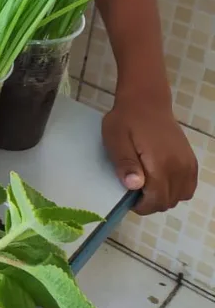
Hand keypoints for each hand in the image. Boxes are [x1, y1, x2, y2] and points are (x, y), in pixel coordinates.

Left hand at [102, 90, 196, 214]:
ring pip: (180, 196)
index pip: (156, 199)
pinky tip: (160, 179)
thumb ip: (125, 163)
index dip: (141, 206)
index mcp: (160, 163)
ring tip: (146, 184)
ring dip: (163, 197)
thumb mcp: (116, 139)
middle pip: (168, 201)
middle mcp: (179, 167)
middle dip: (150, 202)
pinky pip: (188, 186)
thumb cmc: (126, 120)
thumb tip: (134, 186)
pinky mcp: (191, 160)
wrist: (147, 101)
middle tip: (134, 191)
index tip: (128, 199)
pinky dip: (176, 189)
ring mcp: (188, 164)